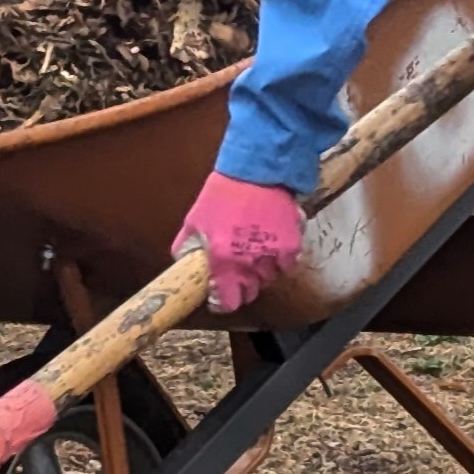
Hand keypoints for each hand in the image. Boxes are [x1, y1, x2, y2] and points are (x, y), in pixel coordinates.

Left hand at [173, 172, 303, 313]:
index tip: (219, 298)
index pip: (226, 302)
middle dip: (241, 287)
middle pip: (249, 293)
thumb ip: (186, 245)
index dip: (222, 303)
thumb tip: (183, 261)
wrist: (256, 171)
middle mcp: (248, 263)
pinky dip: (280, 261)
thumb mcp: (195, 218)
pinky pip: (286, 266)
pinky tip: (271, 246)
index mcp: (222, 258)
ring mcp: (271, 256)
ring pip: (267, 279)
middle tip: (235, 274)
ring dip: (260, 272)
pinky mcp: (291, 246)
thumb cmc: (223, 193)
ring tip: (253, 254)